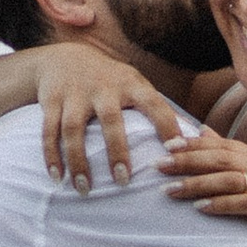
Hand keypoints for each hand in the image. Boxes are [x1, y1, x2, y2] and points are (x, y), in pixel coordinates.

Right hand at [34, 47, 184, 188]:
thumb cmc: (111, 80)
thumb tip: (197, 138)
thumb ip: (160, 109)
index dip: (167, 126)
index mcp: (131, 85)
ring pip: (74, 130)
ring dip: (78, 161)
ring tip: (84, 189)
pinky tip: (56, 178)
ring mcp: (76, 94)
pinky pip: (49, 131)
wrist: (64, 57)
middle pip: (111, 122)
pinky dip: (51, 156)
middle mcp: (103, 88)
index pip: (154, 105)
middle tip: (124, 181)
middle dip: (117, 151)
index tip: (177, 152)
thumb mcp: (136, 86)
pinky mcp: (52, 100)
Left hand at [162, 132, 246, 246]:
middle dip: (188, 161)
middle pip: (222, 158)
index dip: (193, 144)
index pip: (221, 144)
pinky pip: (245, 203)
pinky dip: (220, 204)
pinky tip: (200, 208)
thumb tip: (201, 129)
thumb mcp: (246, 182)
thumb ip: (226, 157)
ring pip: (230, 179)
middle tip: (159, 165)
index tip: (165, 146)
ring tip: (170, 190)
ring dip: (197, 183)